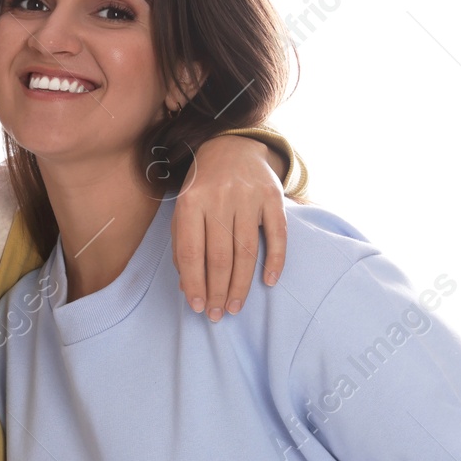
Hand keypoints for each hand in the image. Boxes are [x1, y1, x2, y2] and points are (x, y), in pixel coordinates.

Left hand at [172, 133, 288, 320]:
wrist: (232, 146)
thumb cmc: (203, 186)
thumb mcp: (184, 208)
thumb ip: (183, 245)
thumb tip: (188, 287)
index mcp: (191, 202)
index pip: (192, 252)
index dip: (195, 283)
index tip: (198, 307)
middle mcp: (220, 198)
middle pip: (221, 256)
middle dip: (218, 291)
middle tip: (218, 314)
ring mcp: (249, 197)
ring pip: (247, 251)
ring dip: (241, 285)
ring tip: (235, 307)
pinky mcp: (273, 197)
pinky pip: (277, 234)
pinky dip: (275, 261)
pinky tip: (268, 282)